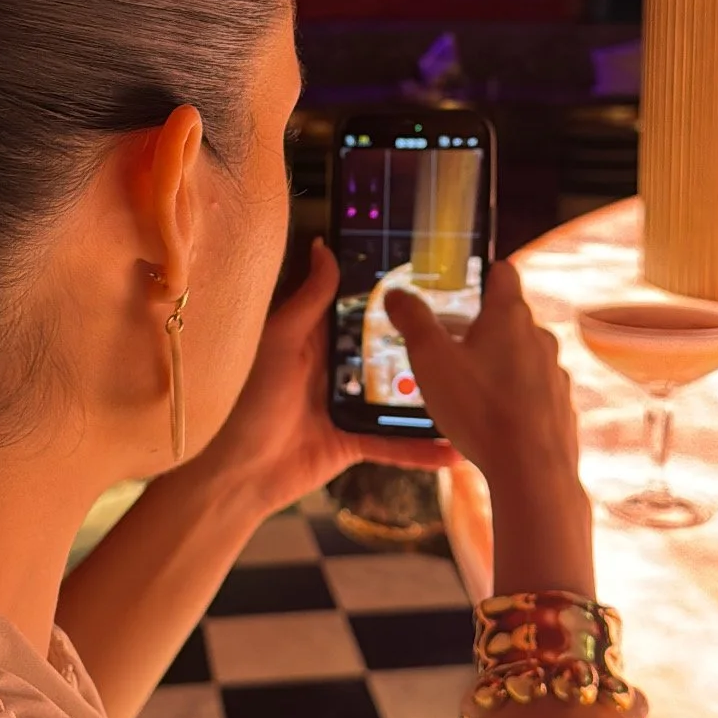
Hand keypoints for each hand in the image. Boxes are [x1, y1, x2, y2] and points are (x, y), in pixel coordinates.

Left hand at [196, 238, 450, 519]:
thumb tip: (324, 246)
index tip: (430, 273)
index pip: (359, 308)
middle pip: (386, 349)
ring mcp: (348, 405)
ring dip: (431, 396)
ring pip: (397, 396)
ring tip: (477, 384)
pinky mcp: (355, 440)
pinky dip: (422, 450)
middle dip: (423, 342)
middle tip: (473, 326)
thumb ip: (309, 299)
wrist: (240, 472)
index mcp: (317, 337)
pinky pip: (394, 443)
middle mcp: (336, 367)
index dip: (389, 293)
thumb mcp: (282, 341)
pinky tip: (456, 452)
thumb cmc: (250, 399)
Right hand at [386, 263, 593, 593]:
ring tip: (467, 389)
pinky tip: (491, 420)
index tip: (462, 283)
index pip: (502, 272)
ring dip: (497, 365)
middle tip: (448, 347)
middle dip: (480, 328)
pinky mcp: (560, 407)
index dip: (481, 272)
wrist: (532, 471)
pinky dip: (514, 398)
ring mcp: (554, 373)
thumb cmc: (480, 409)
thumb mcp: (430, 360)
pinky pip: (533, 392)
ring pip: (522, 357)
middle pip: (509, 318)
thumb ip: (412, 321)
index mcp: (508, 315)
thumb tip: (397, 294)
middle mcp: (538, 337)